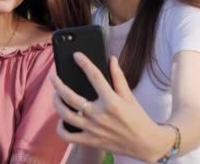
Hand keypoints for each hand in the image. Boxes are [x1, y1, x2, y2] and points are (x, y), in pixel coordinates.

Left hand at [50, 52, 169, 162]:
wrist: (145, 144)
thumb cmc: (137, 117)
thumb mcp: (129, 96)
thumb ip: (118, 77)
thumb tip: (111, 59)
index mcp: (112, 101)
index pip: (94, 77)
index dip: (84, 63)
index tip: (76, 55)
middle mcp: (100, 115)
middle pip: (71, 96)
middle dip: (58, 84)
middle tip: (53, 76)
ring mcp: (93, 129)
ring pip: (65, 115)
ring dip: (57, 103)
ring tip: (55, 95)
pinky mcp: (90, 141)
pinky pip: (68, 136)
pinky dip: (61, 128)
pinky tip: (61, 119)